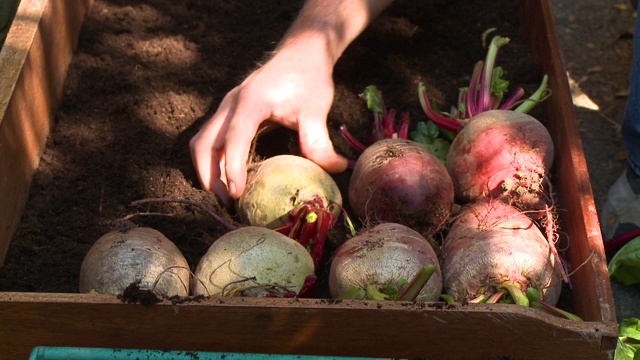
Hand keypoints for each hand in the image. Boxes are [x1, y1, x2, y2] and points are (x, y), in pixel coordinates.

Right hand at [190, 44, 347, 203]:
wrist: (302, 51)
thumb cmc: (309, 77)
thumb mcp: (316, 109)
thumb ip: (319, 141)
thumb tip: (337, 169)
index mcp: (250, 101)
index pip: (233, 138)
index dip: (232, 168)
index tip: (237, 193)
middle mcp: (231, 103)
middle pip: (204, 143)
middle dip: (209, 174)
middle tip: (227, 201)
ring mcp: (227, 107)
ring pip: (203, 141)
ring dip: (207, 168)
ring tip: (226, 194)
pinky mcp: (230, 112)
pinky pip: (211, 138)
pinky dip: (214, 159)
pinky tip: (230, 177)